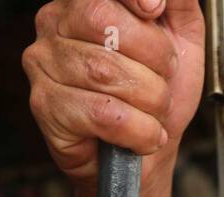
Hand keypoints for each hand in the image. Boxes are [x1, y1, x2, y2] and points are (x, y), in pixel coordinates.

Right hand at [22, 0, 205, 183]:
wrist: (148, 154)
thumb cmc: (157, 97)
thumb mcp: (180, 39)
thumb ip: (176, 2)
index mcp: (81, 3)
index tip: (156, 11)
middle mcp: (55, 27)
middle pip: (103, 22)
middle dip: (152, 55)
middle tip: (163, 78)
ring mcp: (44, 66)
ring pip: (105, 72)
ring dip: (150, 99)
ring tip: (154, 112)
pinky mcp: (45, 106)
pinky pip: (104, 113)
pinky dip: (138, 130)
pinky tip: (143, 134)